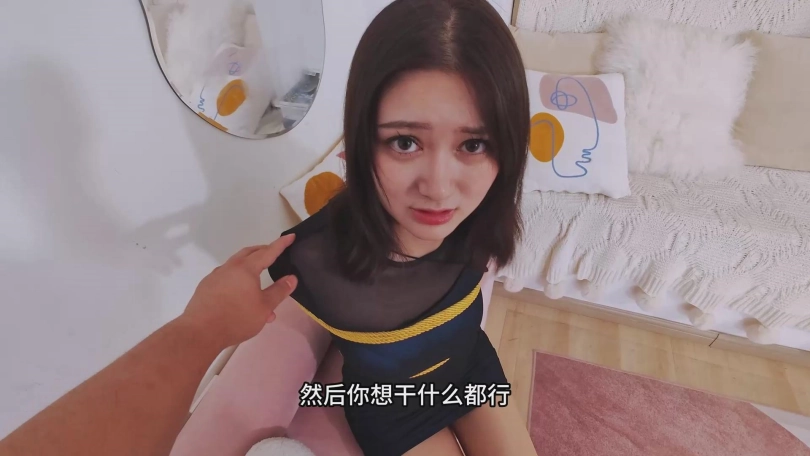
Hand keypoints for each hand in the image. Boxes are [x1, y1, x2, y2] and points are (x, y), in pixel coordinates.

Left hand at [179, 234, 297, 348]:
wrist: (200, 332)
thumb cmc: (237, 318)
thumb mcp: (264, 307)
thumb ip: (279, 291)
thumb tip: (292, 278)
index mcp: (246, 269)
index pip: (268, 252)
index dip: (281, 244)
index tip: (290, 236)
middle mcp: (230, 267)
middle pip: (249, 253)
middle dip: (263, 251)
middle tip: (274, 253)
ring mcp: (215, 276)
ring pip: (236, 265)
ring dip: (250, 267)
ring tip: (259, 280)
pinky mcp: (206, 286)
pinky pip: (226, 276)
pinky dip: (237, 279)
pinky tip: (240, 293)